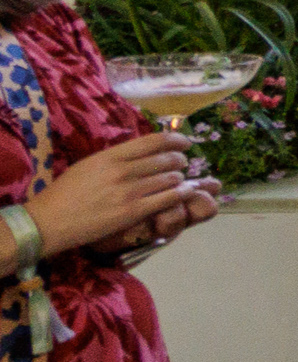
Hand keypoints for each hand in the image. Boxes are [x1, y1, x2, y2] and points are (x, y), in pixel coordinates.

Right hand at [29, 128, 216, 256]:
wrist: (48, 222)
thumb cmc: (64, 194)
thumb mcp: (88, 165)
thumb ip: (115, 158)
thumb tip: (141, 153)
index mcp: (110, 156)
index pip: (153, 141)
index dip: (176, 140)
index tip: (185, 142)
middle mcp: (122, 170)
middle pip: (167, 159)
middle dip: (180, 161)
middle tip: (183, 164)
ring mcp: (128, 192)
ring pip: (170, 179)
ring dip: (181, 179)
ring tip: (184, 181)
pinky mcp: (132, 212)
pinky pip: (167, 199)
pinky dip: (181, 194)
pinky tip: (186, 192)